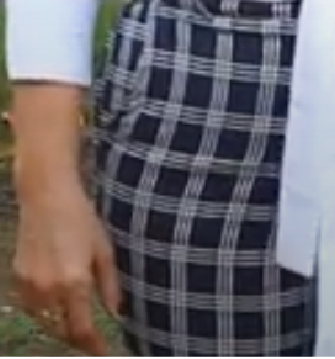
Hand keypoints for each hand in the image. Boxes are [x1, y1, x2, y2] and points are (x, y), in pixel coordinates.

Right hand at [13, 177, 119, 354]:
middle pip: (61, 331)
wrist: (46, 194)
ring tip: (72, 319)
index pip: (81, 330)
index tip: (103, 352)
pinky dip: (43, 309)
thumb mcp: (103, 249)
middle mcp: (50, 289)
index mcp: (75, 283)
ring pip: (44, 321)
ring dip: (59, 325)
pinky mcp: (17, 277)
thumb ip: (109, 285)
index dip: (93, 346)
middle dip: (76, 337)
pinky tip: (54, 300)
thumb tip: (115, 314)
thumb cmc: (81, 218)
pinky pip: (31, 305)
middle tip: (90, 336)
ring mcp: (30, 285)